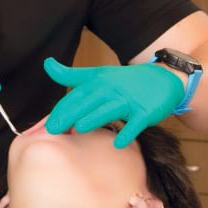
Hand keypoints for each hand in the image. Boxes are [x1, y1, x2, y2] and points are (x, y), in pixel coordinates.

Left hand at [43, 57, 184, 147]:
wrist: (162, 78)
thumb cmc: (123, 81)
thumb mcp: (96, 75)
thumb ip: (70, 74)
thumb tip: (47, 64)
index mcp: (98, 81)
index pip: (76, 96)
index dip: (61, 109)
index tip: (45, 124)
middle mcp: (111, 89)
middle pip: (89, 102)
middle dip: (70, 115)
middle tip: (53, 129)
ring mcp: (129, 100)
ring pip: (110, 109)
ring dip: (95, 118)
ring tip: (80, 128)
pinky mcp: (146, 111)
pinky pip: (137, 123)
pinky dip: (128, 132)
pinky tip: (118, 143)